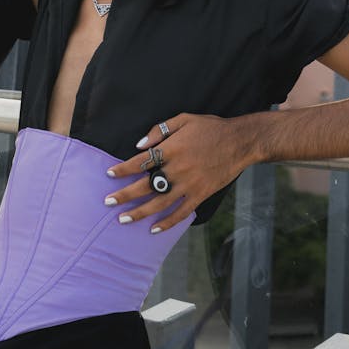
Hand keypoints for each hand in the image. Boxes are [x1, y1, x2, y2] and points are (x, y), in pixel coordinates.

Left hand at [103, 113, 248, 232]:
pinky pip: (181, 212)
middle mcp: (177, 169)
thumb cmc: (211, 128)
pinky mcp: (201, 194)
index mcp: (171, 149)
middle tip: (108, 202)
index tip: (110, 174)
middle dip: (125, 195)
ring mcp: (189, 184)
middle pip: (145, 185)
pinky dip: (167, 222)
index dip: (123, 169)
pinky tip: (154, 229)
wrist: (240, 141)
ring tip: (123, 219)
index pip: (140, 162)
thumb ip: (160, 130)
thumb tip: (139, 144)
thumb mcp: (184, 119)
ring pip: (159, 202)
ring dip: (140, 212)